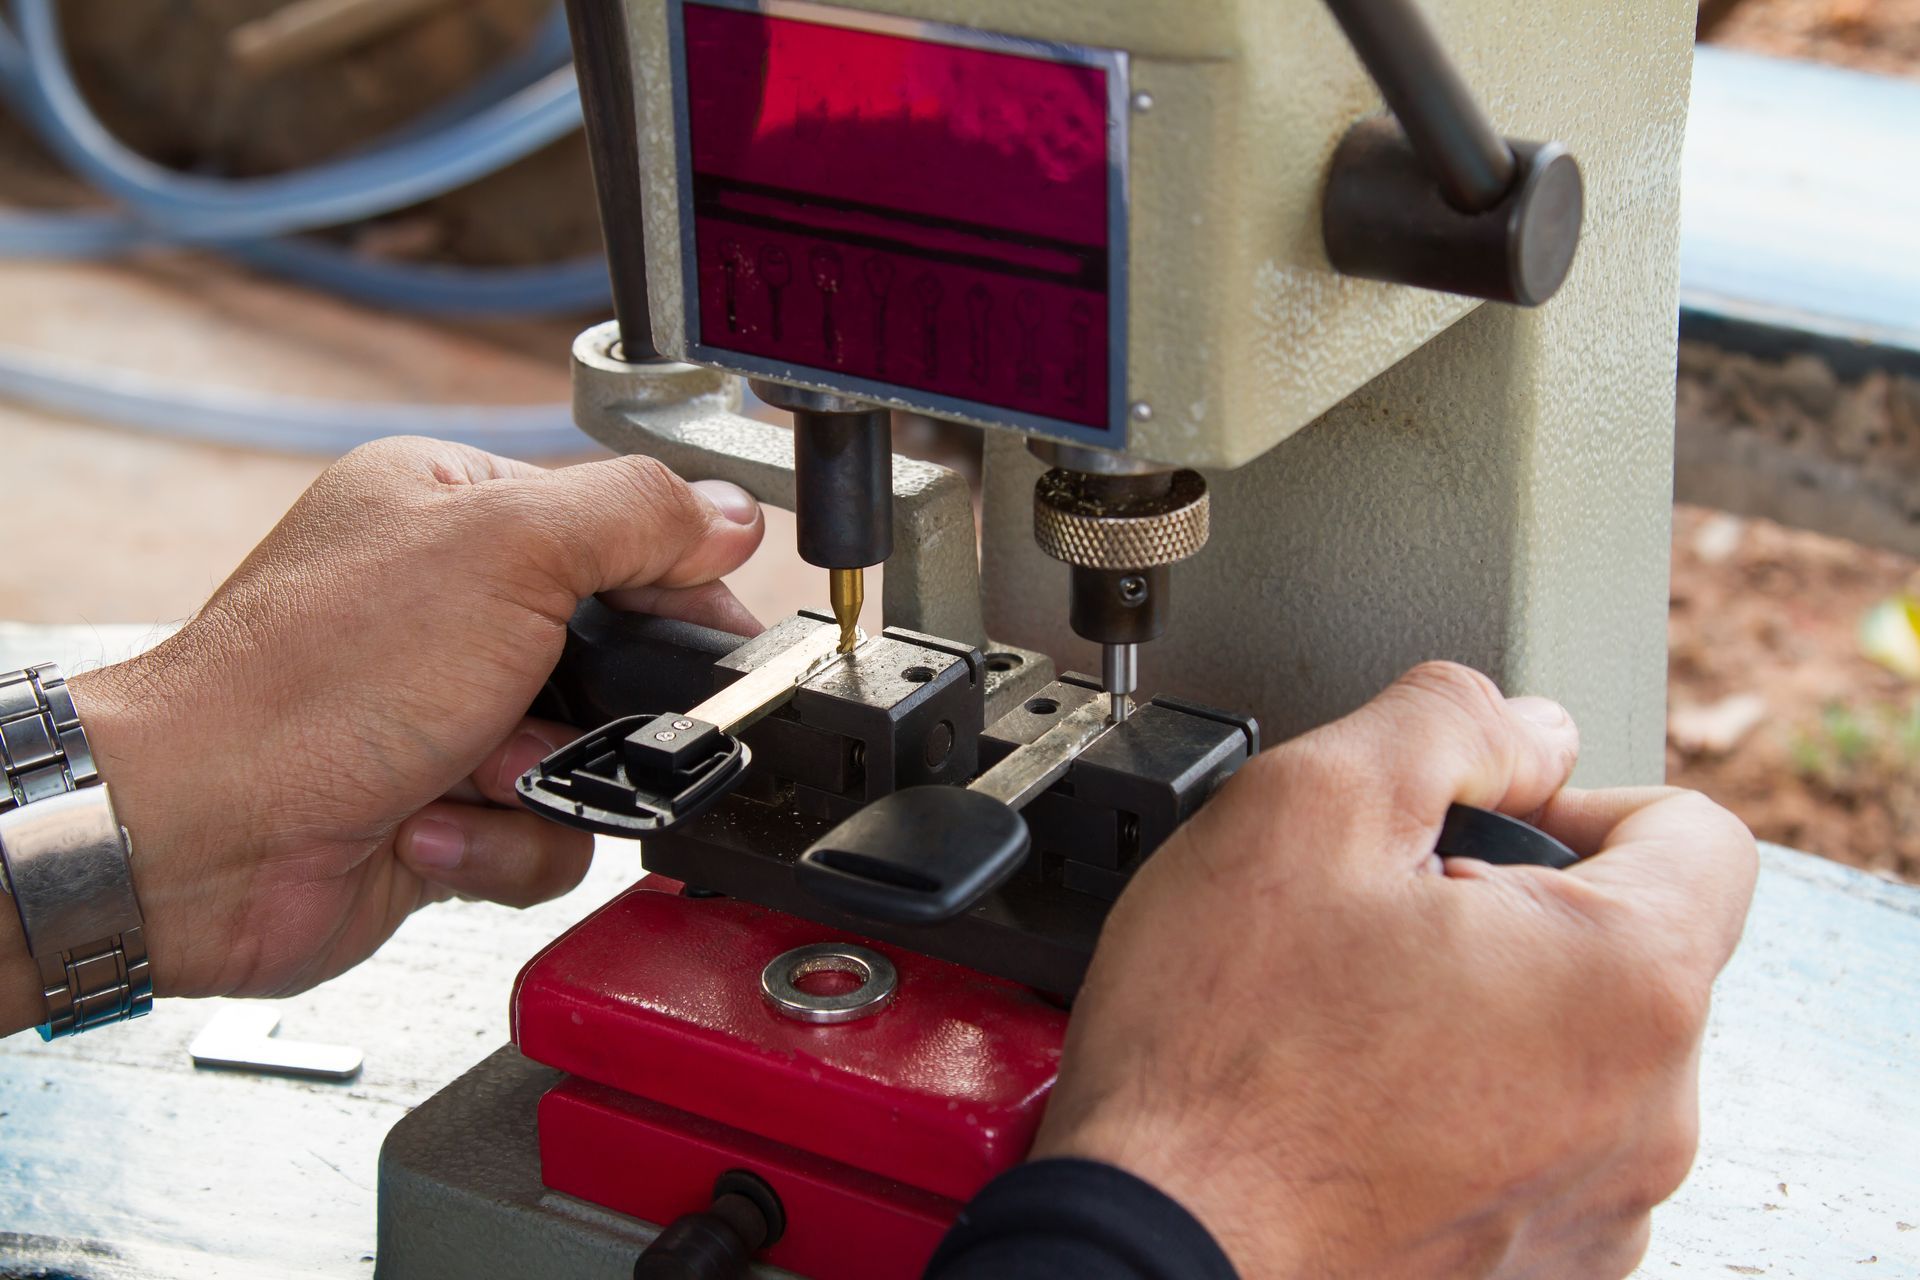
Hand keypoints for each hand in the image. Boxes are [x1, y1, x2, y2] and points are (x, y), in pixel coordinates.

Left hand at [2, 437, 764, 1030]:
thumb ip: (636, 516)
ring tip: (470, 774)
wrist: (202, 839)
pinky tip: (426, 824)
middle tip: (570, 717)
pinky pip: (545, 834)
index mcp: (455, 510)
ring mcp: (444, 714)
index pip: (619, 530)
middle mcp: (449, 608)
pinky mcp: (444, 806)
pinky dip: (498, 843)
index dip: (679, 585)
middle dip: (602, 708)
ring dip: (543, 782)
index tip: (718, 633)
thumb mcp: (506, 550)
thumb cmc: (313, 683)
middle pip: (615, 656)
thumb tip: (730, 516)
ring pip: (591, 758)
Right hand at [1033, 662, 1756, 1278]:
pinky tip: (1346, 1101)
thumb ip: (1442, 723)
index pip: (1695, 831)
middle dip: (1509, 908)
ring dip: (1481, 1010)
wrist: (1147, 1255)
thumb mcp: (1303, 808)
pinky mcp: (1531, 1271)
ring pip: (1572, 1049)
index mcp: (1625, 985)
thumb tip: (1524, 726)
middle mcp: (1645, 1118)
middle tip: (1371, 922)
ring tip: (1344, 1018)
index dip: (1571, 797)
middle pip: (1626, 945)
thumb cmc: (1214, 1063)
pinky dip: (1458, 1106)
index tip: (1470, 828)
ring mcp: (1593, 1213)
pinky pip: (1530, 1144)